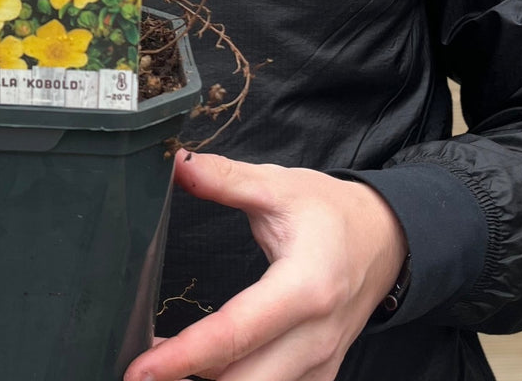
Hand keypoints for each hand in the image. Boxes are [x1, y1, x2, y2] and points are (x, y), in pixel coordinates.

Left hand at [124, 152, 407, 380]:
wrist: (385, 239)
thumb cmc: (330, 212)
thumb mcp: (278, 185)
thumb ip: (225, 178)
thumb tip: (177, 163)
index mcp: (306, 288)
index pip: (236, 332)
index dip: (185, 355)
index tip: (141, 368)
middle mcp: (316, 337)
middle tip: (136, 374)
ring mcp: (321, 363)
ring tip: (159, 370)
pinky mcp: (319, 374)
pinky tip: (195, 372)